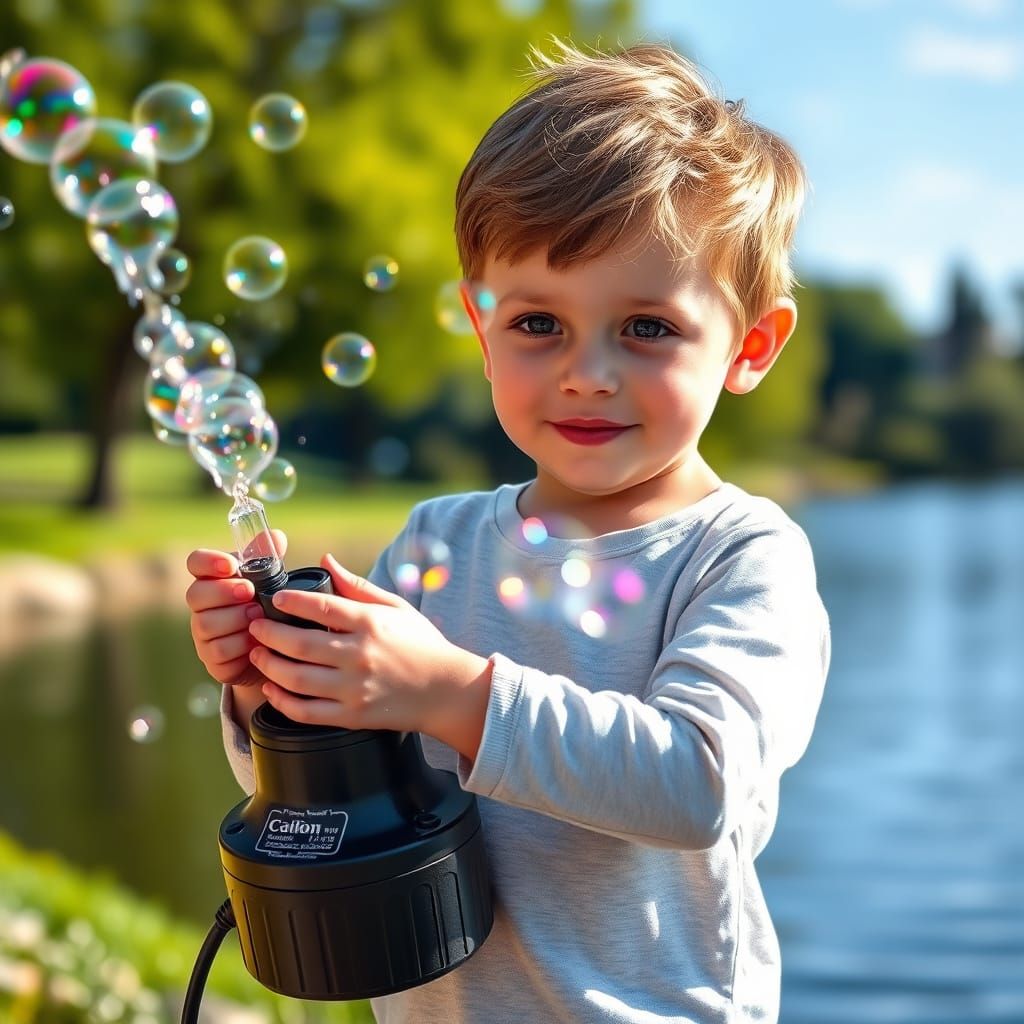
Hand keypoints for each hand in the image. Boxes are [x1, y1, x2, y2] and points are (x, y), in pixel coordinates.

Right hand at [185, 531, 286, 688]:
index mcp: (214, 579)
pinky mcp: (212, 659)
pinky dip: (240, 646)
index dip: (209, 562)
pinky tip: (258, 642)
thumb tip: (275, 537)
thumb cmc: (270, 607)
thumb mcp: (273, 581)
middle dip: (224, 592)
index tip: (231, 565)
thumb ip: (270, 558)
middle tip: (250, 593)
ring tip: (260, 617)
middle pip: (195, 594)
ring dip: (235, 619)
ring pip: (205, 624)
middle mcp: (202, 605)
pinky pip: (218, 651)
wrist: (276, 650)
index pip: (196, 562)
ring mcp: (203, 633)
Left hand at [248, 553, 491, 758]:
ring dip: (269, 666)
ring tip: (258, 656)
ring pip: (297, 679)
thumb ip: (357, 585)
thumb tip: (327, 560)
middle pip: (300, 645)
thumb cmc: (422, 645)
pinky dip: (282, 701)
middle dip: (268, 635)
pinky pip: (306, 711)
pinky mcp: (352, 716)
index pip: (320, 608)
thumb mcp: (395, 607)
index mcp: (370, 624)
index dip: (290, 602)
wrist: (447, 691)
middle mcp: (360, 656)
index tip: (274, 600)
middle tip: (255, 628)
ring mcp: (355, 688)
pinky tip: (272, 689)